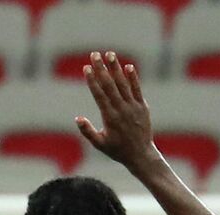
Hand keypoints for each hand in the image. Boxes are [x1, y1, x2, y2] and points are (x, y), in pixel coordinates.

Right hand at [75, 51, 157, 170]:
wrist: (140, 154)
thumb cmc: (117, 150)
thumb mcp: (99, 144)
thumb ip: (88, 132)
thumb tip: (77, 118)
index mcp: (109, 117)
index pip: (99, 94)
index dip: (92, 80)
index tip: (86, 68)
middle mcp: (121, 109)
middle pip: (109, 85)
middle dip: (101, 68)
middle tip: (95, 55)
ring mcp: (133, 106)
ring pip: (123, 83)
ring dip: (115, 68)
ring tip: (110, 54)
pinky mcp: (142, 106)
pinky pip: (137, 89)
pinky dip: (133, 77)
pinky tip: (128, 66)